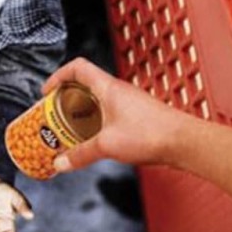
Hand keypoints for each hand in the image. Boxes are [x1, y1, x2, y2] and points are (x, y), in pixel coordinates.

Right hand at [42, 57, 179, 171]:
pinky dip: (96, 121)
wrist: (184, 142)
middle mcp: (118, 91)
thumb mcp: (107, 146)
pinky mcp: (136, 115)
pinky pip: (109, 112)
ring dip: (81, 111)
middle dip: (66, 98)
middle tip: (55, 114)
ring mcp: (128, 102)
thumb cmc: (151, 134)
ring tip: (70, 129)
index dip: (58, 76)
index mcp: (108, 88)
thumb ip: (80, 155)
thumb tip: (60, 163)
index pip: (77, 67)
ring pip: (97, 99)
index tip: (47, 92)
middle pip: (84, 84)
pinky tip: (94, 139)